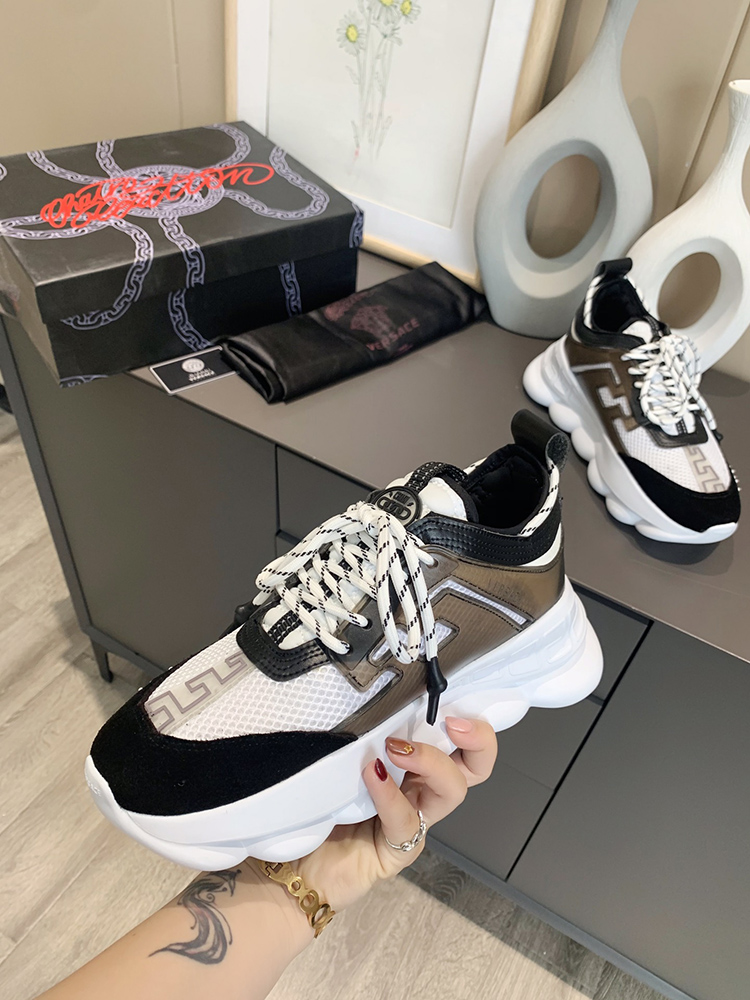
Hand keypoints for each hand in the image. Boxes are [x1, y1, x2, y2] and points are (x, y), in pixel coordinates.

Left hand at [294, 717, 497, 912]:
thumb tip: (364, 696)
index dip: (471, 723)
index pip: (460, 742)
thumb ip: (361, 736)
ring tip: (396, 749)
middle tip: (453, 723)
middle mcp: (422, 793)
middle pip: (475, 768)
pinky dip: (390, 794)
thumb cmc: (323, 809)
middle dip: (478, 741)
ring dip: (431, 761)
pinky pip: (404, 819)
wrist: (299, 867)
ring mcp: (414, 823)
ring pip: (451, 790)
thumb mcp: (344, 762)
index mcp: (414, 768)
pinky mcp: (397, 849)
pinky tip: (373, 775)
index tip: (451, 701)